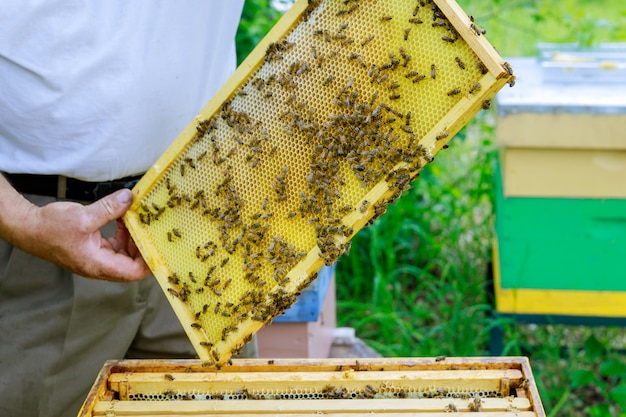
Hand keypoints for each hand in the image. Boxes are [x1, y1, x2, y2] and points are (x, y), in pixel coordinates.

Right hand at [1, 182, 150, 281]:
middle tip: (150, 228)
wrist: (28, 228)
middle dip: (143, 246)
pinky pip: (115, 247)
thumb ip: (109, 209)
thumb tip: (129, 199)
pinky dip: (122, 235)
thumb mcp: (83, 216)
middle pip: (132, 264)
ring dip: (132, 239)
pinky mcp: (93, 250)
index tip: (160, 245)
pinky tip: (123, 220)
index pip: (133, 272)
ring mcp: (96, 259)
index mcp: (97, 265)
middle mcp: (98, 266)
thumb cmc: (49, 228)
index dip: (149, 261)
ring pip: (124, 255)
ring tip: (135, 221)